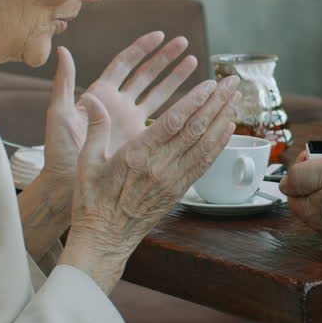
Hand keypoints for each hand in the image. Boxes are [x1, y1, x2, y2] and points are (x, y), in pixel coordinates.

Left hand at [42, 33, 198, 181]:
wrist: (67, 186)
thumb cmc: (59, 152)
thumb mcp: (59, 115)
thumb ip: (64, 83)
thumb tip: (62, 51)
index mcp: (99, 94)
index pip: (124, 64)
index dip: (142, 49)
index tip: (159, 36)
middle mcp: (117, 105)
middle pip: (145, 74)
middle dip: (164, 57)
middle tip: (183, 42)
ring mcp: (130, 121)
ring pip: (157, 93)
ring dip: (175, 77)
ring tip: (193, 62)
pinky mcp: (138, 138)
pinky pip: (161, 119)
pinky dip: (175, 108)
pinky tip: (191, 99)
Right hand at [60, 75, 240, 292]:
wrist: (104, 240)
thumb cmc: (92, 201)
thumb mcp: (86, 163)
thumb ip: (95, 129)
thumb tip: (93, 98)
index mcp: (136, 156)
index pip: (173, 123)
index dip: (194, 101)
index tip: (210, 84)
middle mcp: (159, 167)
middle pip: (195, 129)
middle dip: (216, 103)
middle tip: (232, 82)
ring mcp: (172, 180)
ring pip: (205, 145)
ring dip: (222, 119)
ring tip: (235, 98)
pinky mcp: (180, 190)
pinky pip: (204, 163)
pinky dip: (218, 144)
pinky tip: (228, 128)